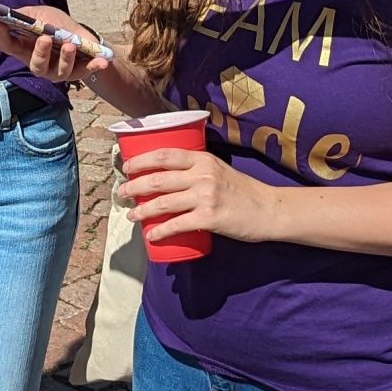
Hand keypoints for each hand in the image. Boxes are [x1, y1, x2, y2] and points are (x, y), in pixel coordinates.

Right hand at [0, 3, 111, 83]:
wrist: (79, 35)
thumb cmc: (55, 24)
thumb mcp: (41, 13)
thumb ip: (27, 14)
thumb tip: (12, 13)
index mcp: (25, 49)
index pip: (7, 45)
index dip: (1, 35)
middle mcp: (39, 63)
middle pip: (36, 65)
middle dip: (40, 53)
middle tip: (45, 38)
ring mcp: (58, 71)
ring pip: (60, 71)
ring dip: (65, 58)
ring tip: (71, 44)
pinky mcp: (78, 72)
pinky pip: (85, 72)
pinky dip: (94, 67)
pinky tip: (102, 62)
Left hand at [119, 149, 278, 244]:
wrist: (269, 209)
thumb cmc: (243, 191)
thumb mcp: (219, 170)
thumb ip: (197, 170)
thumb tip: (169, 176)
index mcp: (203, 160)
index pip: (164, 155)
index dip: (141, 160)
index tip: (127, 166)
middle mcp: (202, 175)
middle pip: (158, 179)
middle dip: (134, 186)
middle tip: (122, 193)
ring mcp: (205, 197)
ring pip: (162, 203)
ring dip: (142, 210)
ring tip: (132, 215)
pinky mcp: (209, 218)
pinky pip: (177, 225)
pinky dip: (160, 231)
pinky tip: (151, 235)